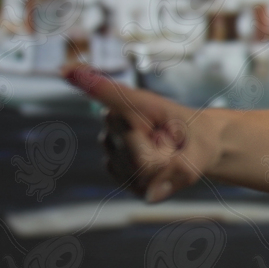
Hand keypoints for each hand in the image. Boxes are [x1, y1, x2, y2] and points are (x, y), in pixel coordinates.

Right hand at [62, 64, 219, 202]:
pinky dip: (152, 183)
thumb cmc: (201, 139)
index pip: (110, 93)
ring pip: (133, 170)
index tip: (64, 70)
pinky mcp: (113, 166)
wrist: (199, 147)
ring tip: (167, 155)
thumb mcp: (203, 151)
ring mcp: (110, 143)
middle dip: (160, 156)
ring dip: (158, 169)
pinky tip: (159, 169)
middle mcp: (116, 119)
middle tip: (176, 146)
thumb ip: (182, 170)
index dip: (87, 81)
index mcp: (140, 103)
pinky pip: (133, 184)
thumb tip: (151, 198)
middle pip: (133, 149)